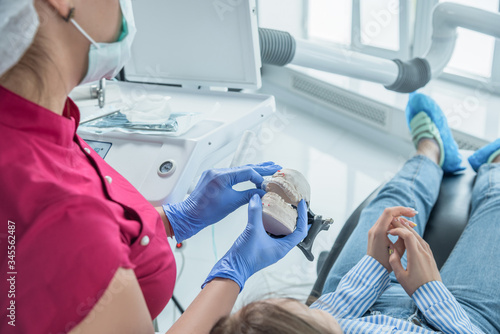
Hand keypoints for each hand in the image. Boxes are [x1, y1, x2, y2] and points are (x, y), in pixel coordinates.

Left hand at [163, 162, 280, 241]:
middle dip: (261, 168)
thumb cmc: (206, 212)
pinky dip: (243, 175)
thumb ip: (248, 196)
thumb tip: (261, 193)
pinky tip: (252, 175)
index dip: (259, 177)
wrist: (189, 215)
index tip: (267, 185)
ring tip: (268, 167)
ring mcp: (215, 173)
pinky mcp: (213, 178)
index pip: (246, 171)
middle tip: (276, 166)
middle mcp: (218, 171)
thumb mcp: (231, 204)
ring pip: (238, 170)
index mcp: (222, 176)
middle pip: (244, 168)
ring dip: (253, 170)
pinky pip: (232, 174)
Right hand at [203, 195, 307, 289]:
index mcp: (283, 248)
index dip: (303, 217)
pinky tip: (265, 215)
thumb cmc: (245, 257)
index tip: (301, 204)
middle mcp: (279, 248)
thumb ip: (255, 213)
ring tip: (281, 207)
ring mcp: (270, 247)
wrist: (232, 268)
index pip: (300, 231)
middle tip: (292, 204)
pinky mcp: (262, 245)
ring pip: (281, 231)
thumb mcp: (252, 231)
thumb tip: (257, 198)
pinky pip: (270, 232)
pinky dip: (271, 223)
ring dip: (282, 219)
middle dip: (294, 217)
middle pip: (293, 230)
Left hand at [367, 207, 416, 272]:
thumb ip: (403, 238)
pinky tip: (403, 228)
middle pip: (388, 213)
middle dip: (402, 213)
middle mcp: (374, 229)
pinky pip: (384, 223)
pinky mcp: (374, 233)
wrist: (373, 269)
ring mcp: (373, 230)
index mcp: (379, 232)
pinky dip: (394, 223)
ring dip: (398, 219)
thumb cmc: (385, 262)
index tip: (412, 213)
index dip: (402, 210)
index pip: (389, 213)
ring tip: (411, 225)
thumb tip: (408, 227)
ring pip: (386, 218)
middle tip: (414, 216)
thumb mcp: (398, 251)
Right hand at [388, 219, 441, 295]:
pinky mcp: (431, 257)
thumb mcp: (400, 276)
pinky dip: (415, 237)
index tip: (390, 231)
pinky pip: (423, 243)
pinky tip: (411, 237)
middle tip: (394, 221)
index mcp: (415, 255)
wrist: (432, 295)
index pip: (407, 236)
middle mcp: (423, 252)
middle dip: (403, 226)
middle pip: (413, 234)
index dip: (398, 230)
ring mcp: (428, 254)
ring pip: (419, 237)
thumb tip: (392, 252)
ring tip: (402, 225)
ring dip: (409, 230)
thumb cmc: (415, 287)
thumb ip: (394, 262)